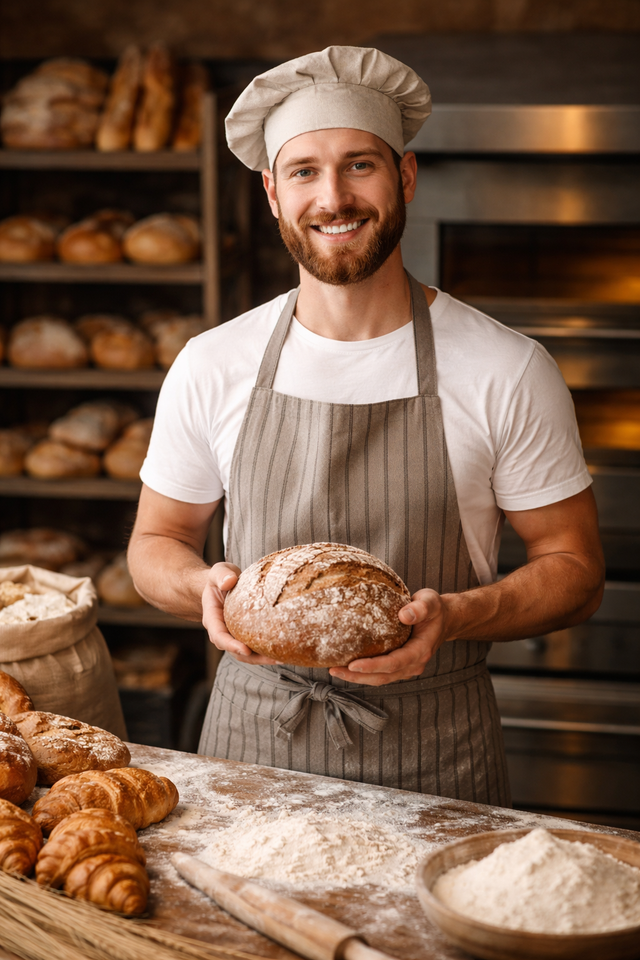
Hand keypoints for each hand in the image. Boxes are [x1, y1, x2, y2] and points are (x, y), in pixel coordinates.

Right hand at [202, 562, 276, 665]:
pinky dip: (266, 650)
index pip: (219, 636)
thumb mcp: (218, 572)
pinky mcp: (245, 634)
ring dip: (262, 658)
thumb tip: (229, 581)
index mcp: (212, 618)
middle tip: (272, 658)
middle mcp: (222, 631)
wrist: (222, 583)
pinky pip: (254, 646)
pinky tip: (283, 650)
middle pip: (234, 651)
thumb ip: (221, 575)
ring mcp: (233, 635)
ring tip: (282, 658)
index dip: (231, 645)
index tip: (246, 650)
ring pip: (246, 654)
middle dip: (252, 657)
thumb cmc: (220, 577)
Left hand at [328, 588, 449, 685]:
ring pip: (380, 679)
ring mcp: (407, 668)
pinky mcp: (400, 665)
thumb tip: (403, 615)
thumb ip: (420, 608)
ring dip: (358, 678)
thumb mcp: (430, 602)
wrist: (443, 619)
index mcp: (420, 651)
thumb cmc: (434, 609)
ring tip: (335, 670)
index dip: (373, 666)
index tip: (353, 665)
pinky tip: (346, 666)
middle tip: (335, 670)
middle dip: (358, 676)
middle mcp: (414, 664)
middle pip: (384, 676)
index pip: (394, 663)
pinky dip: (364, 673)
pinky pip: (381, 673)